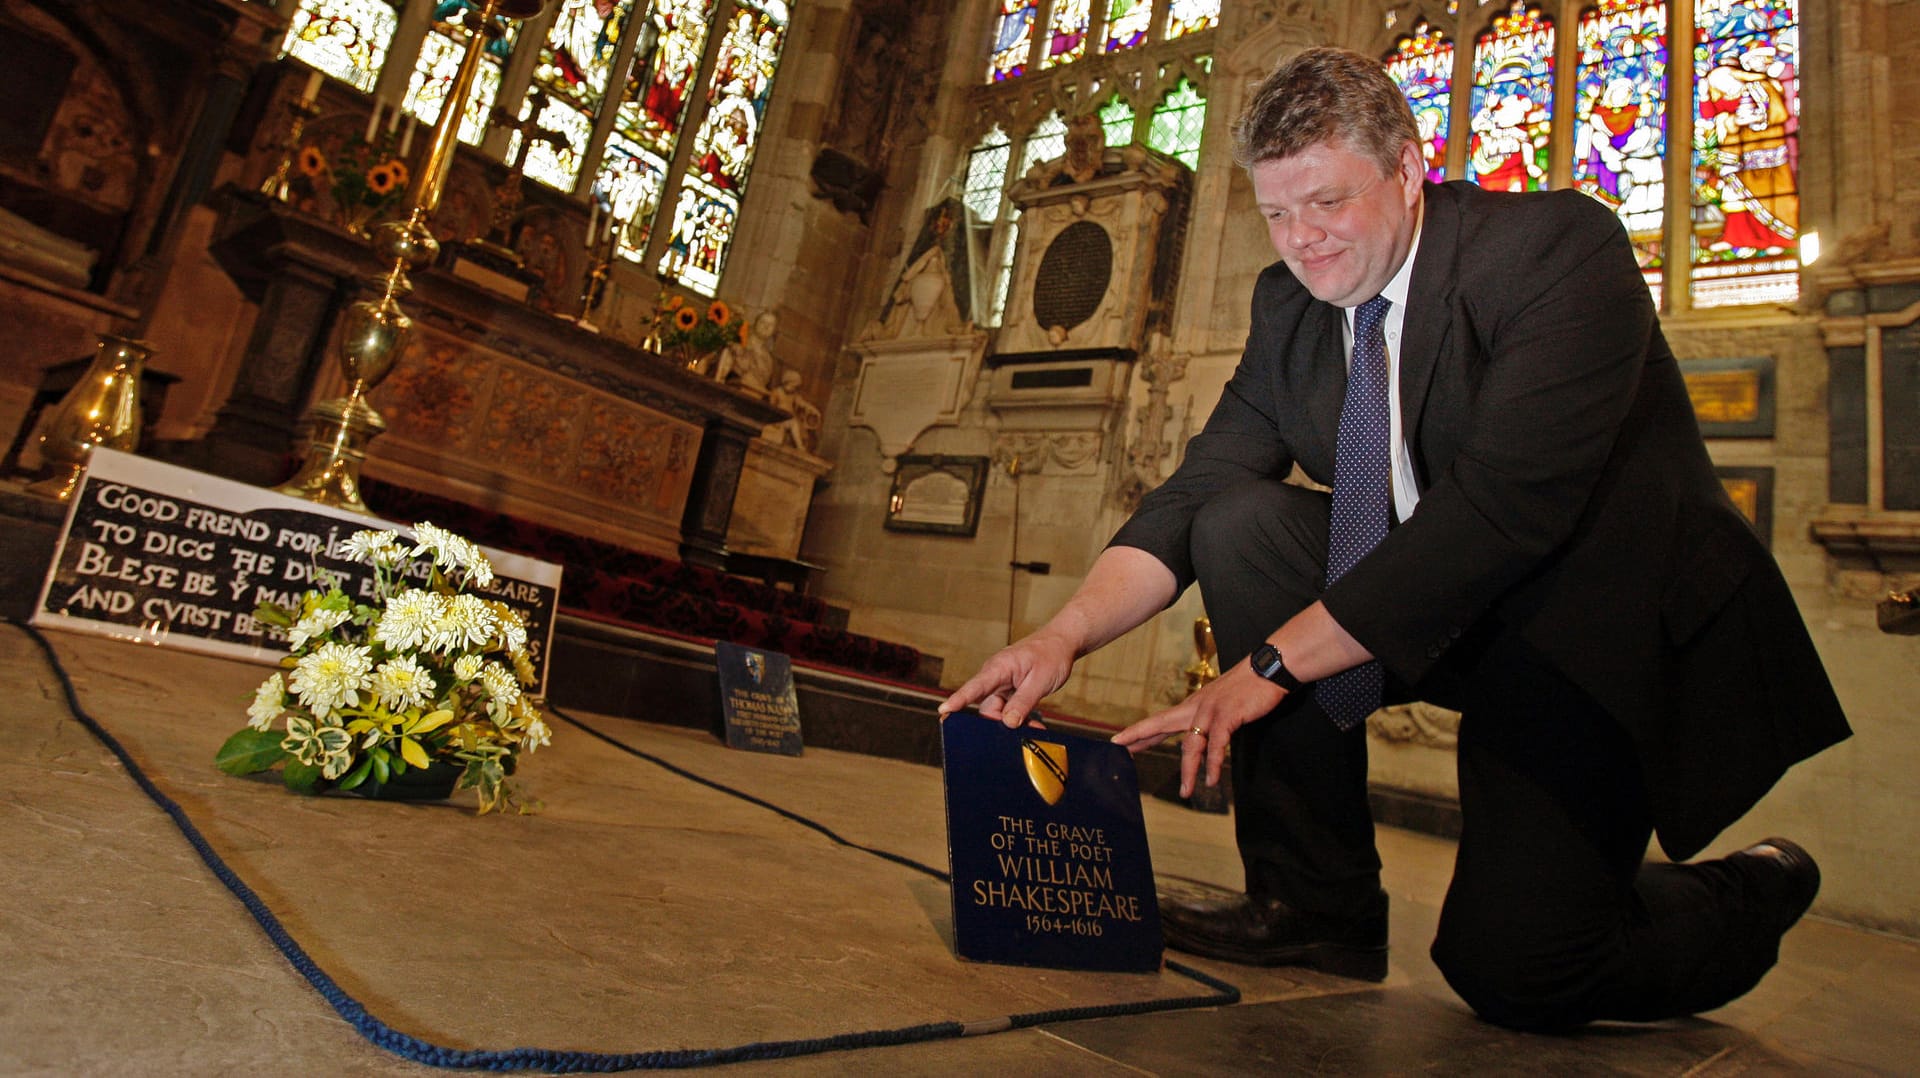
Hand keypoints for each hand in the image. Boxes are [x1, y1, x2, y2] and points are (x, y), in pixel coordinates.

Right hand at [938, 631, 1075, 728]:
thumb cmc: (1051, 654)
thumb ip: (1023, 702)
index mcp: (998, 668)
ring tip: (1034, 727)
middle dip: (999, 723)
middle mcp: (994, 676)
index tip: (943, 712)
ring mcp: (1000, 684)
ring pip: (997, 711)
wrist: (1061, 642)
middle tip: (1021, 732)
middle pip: (985, 707)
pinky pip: (1006, 709)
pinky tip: (1032, 722)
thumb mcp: (1040, 681)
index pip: (973, 687)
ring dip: (1012, 723)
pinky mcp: (1008, 690)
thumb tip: (1007, 723)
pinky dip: (1017, 718)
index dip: (957, 701)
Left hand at [1111, 661, 1286, 798]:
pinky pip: (1217, 744)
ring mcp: (1211, 711)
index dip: (1139, 731)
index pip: (1160, 720)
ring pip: (1192, 744)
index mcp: (1193, 706)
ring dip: (1188, 770)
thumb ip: (1210, 720)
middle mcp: (1196, 707)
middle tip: (1119, 749)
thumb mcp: (1223, 704)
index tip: (1119, 740)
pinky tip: (1212, 780)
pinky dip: (1214, 764)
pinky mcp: (1228, 715)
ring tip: (1185, 792)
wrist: (1269, 668)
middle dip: (1139, 737)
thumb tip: (1205, 738)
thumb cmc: (1249, 688)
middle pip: (1161, 724)